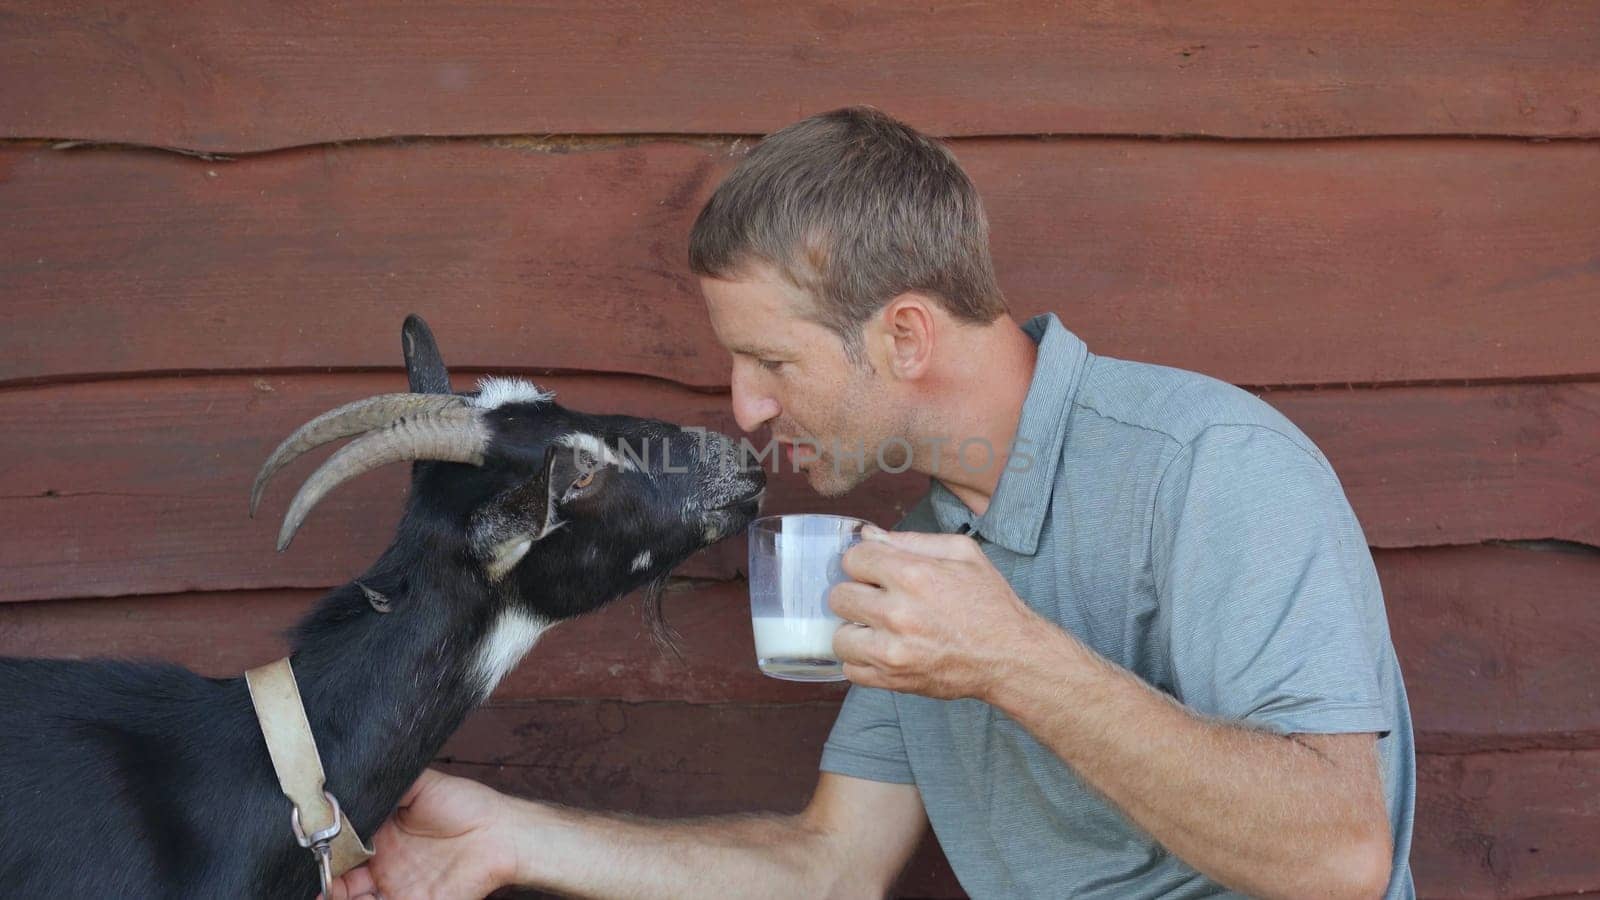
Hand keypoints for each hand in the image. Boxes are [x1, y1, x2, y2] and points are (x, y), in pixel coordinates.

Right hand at [323, 769, 517, 899]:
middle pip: (340, 875)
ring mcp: (394, 886)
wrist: (500, 835)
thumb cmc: (466, 805)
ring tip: (326, 891)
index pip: (342, 844)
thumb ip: (386, 786)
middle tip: (318, 873)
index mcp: (381, 833)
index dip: (324, 848)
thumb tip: (352, 780)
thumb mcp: (421, 785)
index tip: (311, 847)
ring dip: (334, 895)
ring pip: (351, 897)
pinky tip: (348, 897)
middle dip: (324, 876)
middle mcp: (382, 862)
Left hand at [829, 525, 1048, 700]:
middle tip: (876, 599)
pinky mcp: (893, 680)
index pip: (853, 558)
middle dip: (856, 594)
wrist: (1009, 657)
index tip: (875, 571)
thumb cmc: (989, 603)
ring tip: (876, 628)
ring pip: (838, 635)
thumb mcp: (962, 553)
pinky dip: (861, 660)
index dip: (864, 562)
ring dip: (854, 630)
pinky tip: (881, 650)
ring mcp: (892, 651)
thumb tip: (868, 534)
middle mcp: (898, 613)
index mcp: (913, 575)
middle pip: (839, 596)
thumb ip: (911, 540)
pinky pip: (850, 669)